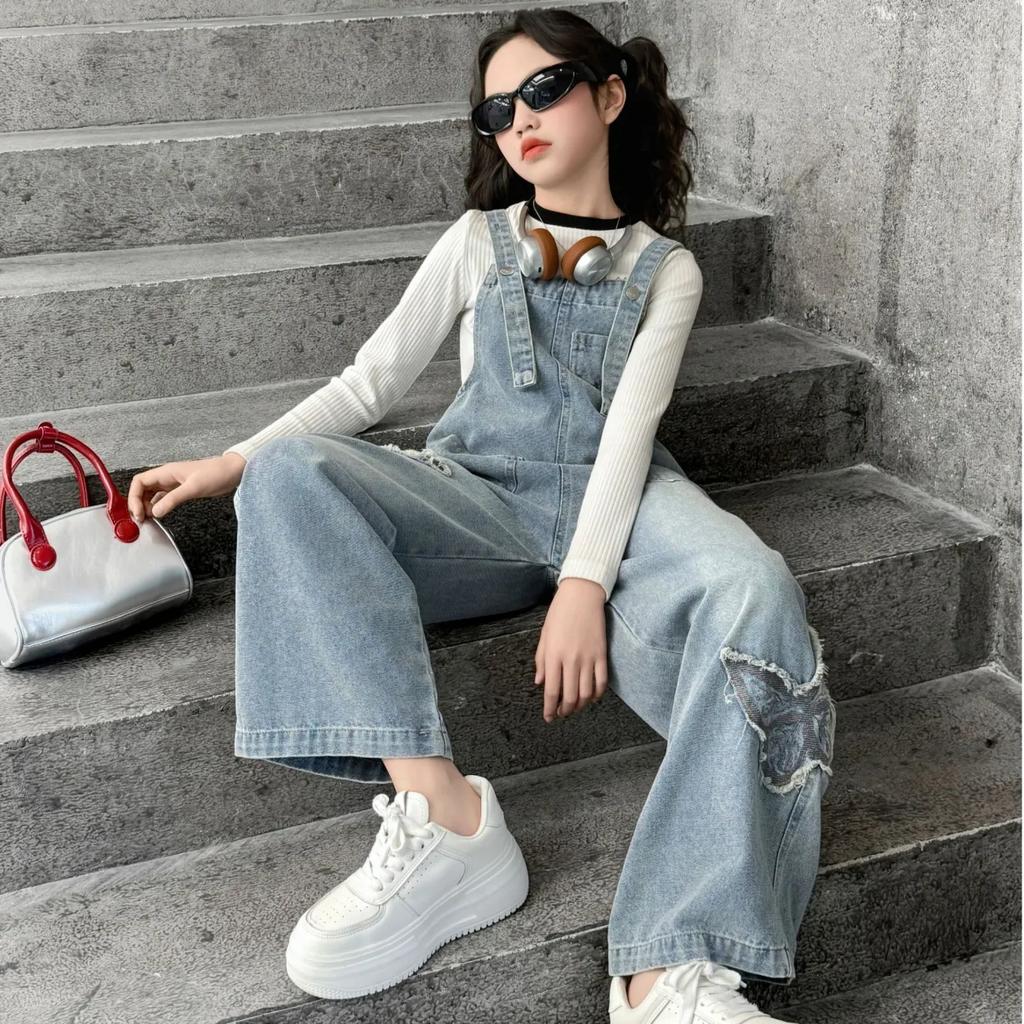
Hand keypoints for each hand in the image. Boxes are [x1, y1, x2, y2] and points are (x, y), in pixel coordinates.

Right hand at [128, 452, 246, 521]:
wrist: (233, 472)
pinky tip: (159, 514)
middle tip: (141, 519)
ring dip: (146, 506)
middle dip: (137, 503)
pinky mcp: (181, 490)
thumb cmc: (216, 474)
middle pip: (142, 489)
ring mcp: (173, 483)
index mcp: (166, 472)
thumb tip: (155, 511)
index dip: (133, 497)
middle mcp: (167, 477)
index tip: (138, 512)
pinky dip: (158, 507)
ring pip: (151, 494)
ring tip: (148, 519)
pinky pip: (162, 498)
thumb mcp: (193, 487)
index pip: (139, 482)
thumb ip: (173, 499)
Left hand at [534, 577, 608, 721]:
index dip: (550, 709)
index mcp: (553, 656)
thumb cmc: (559, 613)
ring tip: (575, 707)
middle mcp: (571, 660)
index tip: (549, 717)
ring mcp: (588, 658)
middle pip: (570, 696)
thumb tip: (540, 682)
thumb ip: (541, 661)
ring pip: (587, 693)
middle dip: (565, 710)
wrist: (582, 595)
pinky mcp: (601, 654)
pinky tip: (592, 697)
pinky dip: (598, 694)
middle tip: (562, 713)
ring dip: (581, 706)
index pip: (552, 691)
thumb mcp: (544, 636)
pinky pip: (602, 682)